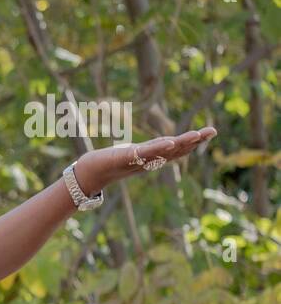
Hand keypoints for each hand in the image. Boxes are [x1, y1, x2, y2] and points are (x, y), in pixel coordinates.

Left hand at [74, 126, 215, 194]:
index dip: (194, 142)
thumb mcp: (135, 154)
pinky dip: (156, 149)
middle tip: (212, 131)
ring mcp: (137, 161)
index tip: (211, 132)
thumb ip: (151, 150)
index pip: (177, 149)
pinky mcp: (123, 159)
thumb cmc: (112, 162)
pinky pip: (142, 154)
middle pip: (175, 150)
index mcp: (152, 158)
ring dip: (180, 144)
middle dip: (194, 141)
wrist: (90, 172)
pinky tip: (169, 143)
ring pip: (162, 152)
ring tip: (196, 135)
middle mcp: (148, 161)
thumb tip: (168, 143)